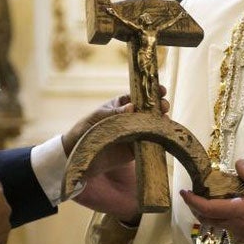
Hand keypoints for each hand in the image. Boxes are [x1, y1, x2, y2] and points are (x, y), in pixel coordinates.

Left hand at [63, 89, 169, 223]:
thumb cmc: (86, 129)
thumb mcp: (98, 117)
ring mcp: (135, 133)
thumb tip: (133, 107)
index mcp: (121, 105)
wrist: (78, 154)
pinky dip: (158, 139)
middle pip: (150, 110)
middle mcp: (131, 118)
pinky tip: (163, 135)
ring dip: (161, 122)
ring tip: (165, 119)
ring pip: (153, 126)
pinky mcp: (136, 150)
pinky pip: (150, 143)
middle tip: (164, 106)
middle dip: (159, 106)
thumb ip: (115, 113)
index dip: (151, 92)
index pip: (139, 96)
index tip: (160, 89)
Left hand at [179, 160, 243, 243]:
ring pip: (216, 224)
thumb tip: (238, 163)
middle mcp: (235, 226)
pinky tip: (230, 204)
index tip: (183, 191)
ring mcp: (241, 233)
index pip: (206, 209)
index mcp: (238, 213)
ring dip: (208, 212)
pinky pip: (227, 226)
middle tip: (194, 192)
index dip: (192, 201)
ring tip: (210, 196)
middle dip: (196, 207)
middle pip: (207, 219)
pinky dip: (221, 216)